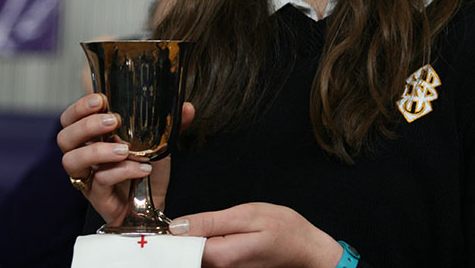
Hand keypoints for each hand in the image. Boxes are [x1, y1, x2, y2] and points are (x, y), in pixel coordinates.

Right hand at [57, 93, 194, 224]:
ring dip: (98, 150)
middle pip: (64, 137)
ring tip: (124, 148)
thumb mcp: (157, 144)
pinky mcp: (97, 197)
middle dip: (86, 125)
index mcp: (92, 138)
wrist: (153, 206)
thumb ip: (169, 125)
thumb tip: (187, 107)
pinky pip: (100, 181)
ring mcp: (87, 178)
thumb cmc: (146, 171)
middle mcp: (83, 157)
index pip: (70, 118)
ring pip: (72, 161)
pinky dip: (122, 171)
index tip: (101, 99)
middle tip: (114, 121)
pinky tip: (143, 168)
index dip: (78, 107)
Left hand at [169, 202, 342, 267]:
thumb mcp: (247, 215)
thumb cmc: (284, 229)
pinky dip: (205, 247)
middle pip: (186, 254)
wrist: (307, 250)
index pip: (181, 248)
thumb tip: (178, 226)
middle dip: (182, 237)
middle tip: (187, 222)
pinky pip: (208, 259)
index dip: (172, 233)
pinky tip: (214, 236)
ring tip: (208, 227)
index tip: (167, 223)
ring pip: (197, 256)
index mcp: (222, 256)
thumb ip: (211, 221)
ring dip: (194, 241)